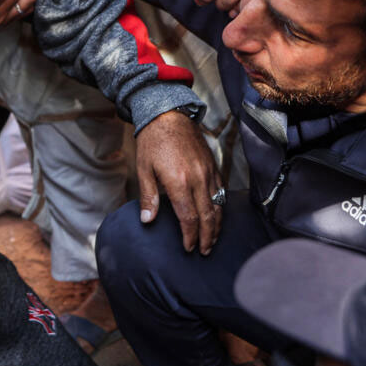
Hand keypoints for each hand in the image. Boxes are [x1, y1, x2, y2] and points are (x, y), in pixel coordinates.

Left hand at [135, 109, 222, 254]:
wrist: (169, 114)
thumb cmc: (153, 142)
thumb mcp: (143, 169)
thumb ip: (148, 197)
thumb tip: (147, 221)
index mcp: (179, 182)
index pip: (189, 218)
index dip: (190, 236)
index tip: (188, 248)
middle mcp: (198, 179)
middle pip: (208, 216)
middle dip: (207, 237)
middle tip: (204, 251)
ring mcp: (209, 172)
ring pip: (218, 206)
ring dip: (217, 226)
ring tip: (212, 240)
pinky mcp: (214, 166)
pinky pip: (222, 191)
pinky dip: (221, 208)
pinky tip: (217, 216)